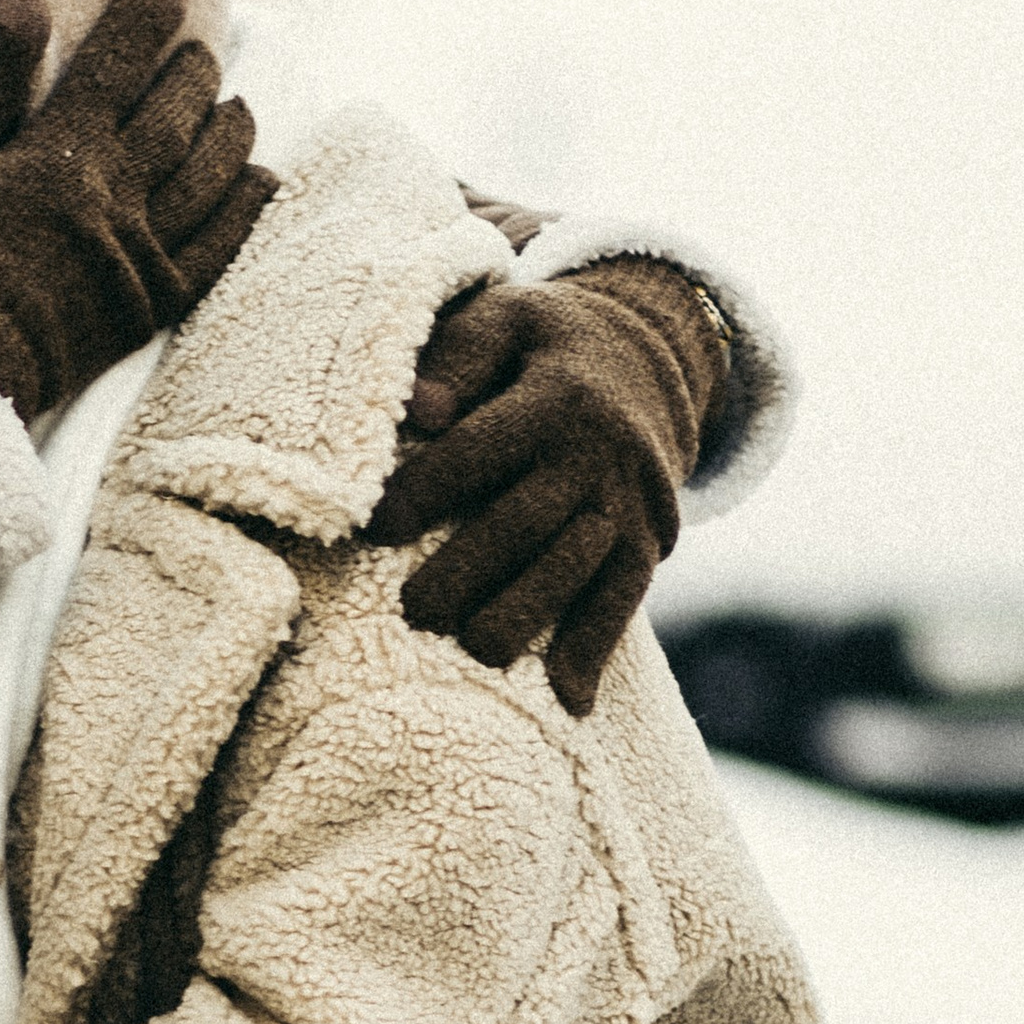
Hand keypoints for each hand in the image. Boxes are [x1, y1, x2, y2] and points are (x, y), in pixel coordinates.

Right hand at [0, 0, 277, 420]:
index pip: (120, 60)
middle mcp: (116, 195)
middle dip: (193, 69)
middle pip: (178, 111)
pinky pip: (223, 244)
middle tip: (195, 51)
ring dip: (229, 126)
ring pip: (211, 170)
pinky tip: (259, 179)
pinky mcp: (154, 301)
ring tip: (231, 103)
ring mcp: (142, 251)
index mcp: (63, 151)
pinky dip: (247, 204)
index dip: (147, 12)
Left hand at [369, 260, 724, 714]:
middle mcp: (599, 452)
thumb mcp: (505, 320)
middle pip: (528, 520)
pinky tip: (566, 702)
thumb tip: (418, 408)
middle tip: (414, 614)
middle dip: (471, 569)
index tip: (373, 527)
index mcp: (555, 396)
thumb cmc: (541, 346)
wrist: (649, 360)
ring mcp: (628, 504)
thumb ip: (457, 357)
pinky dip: (594, 651)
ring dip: (528, 615)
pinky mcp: (650, 542)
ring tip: (475, 654)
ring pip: (577, 568)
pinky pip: (623, 601)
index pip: (481, 448)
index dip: (427, 488)